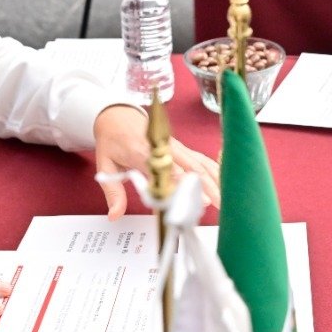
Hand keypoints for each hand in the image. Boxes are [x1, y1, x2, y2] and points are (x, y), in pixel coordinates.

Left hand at [93, 104, 220, 218]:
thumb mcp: (106, 164)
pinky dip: (214, 170)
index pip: (165, 169)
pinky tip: (225, 182)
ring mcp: (176, 147)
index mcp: (142, 151)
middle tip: (215, 204)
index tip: (191, 198)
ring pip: (199, 162)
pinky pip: (201, 158)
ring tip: (224, 198)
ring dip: (213, 180)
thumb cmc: (112, 140)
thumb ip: (113, 193)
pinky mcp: (182, 147)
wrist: (117, 114)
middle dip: (204, 186)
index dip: (181, 184)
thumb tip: (114, 216)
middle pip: (189, 166)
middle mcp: (164, 147)